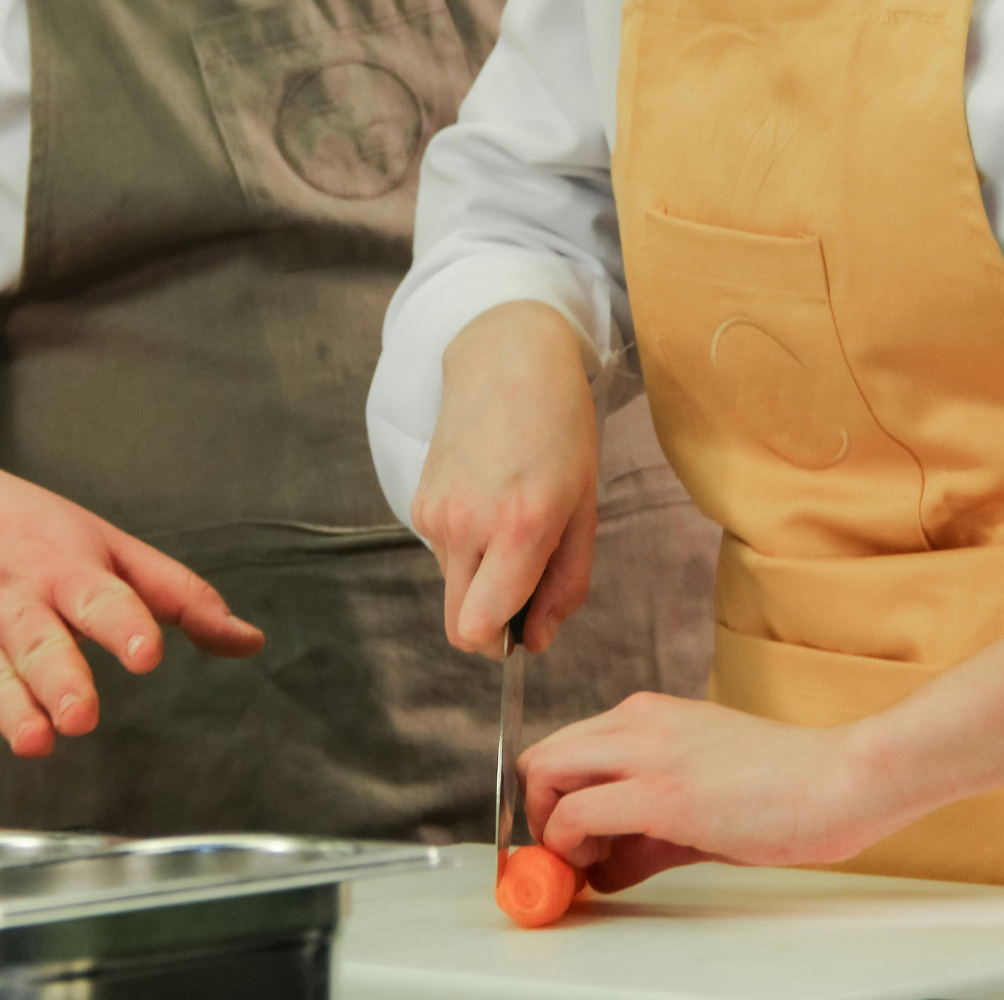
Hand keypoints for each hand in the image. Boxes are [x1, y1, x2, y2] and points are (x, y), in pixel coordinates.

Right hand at [0, 336, 263, 799]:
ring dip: (14, 715)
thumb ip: (179, 597)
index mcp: (66, 569)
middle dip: (61, 680)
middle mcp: (15, 604)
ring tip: (39, 742)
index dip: (123, 626)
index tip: (146, 654)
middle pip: (40, 644)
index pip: (100, 597)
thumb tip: (249, 641)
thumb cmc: (29, 535)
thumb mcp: (109, 547)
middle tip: (83, 715)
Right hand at [413, 301, 598, 656]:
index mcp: (519, 526)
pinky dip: (468, 547)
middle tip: (528, 579)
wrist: (507, 360)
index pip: (480, 629)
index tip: (527, 624)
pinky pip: (444, 554)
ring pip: (454, 588)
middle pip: (459, 624)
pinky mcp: (418, 502)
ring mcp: (434, 513)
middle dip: (492, 622)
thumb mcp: (585, 509)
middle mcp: (466, 524)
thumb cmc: (560, 429)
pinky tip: (490, 501)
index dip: (504, 642)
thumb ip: (565, 584)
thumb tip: (535, 642)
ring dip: (483, 577)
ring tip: (513, 519)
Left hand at [520, 693, 870, 891]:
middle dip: (538, 813)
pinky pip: (575, 814)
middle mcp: (637, 721)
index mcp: (648, 716)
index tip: (568, 843)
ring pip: (544, 775)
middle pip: (541, 758)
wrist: (841, 781)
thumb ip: (645, 836)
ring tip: (589, 863)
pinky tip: (601, 867)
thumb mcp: (699, 804)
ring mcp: (646, 752)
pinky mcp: (660, 793)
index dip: (552, 801)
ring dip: (549, 828)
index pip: (565, 748)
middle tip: (567, 857)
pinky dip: (568, 846)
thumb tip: (604, 871)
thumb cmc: (786, 789)